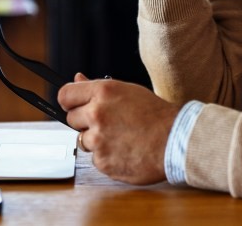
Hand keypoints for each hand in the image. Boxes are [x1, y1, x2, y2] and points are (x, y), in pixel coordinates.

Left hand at [58, 73, 180, 184]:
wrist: (175, 140)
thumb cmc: (156, 114)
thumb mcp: (128, 91)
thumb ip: (98, 87)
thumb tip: (77, 78)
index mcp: (103, 92)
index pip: (65, 95)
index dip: (69, 101)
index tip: (74, 106)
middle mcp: (97, 114)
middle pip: (71, 119)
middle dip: (85, 121)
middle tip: (109, 123)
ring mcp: (98, 140)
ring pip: (83, 140)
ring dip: (97, 140)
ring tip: (121, 137)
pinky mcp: (102, 162)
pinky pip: (96, 158)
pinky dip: (107, 156)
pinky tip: (125, 150)